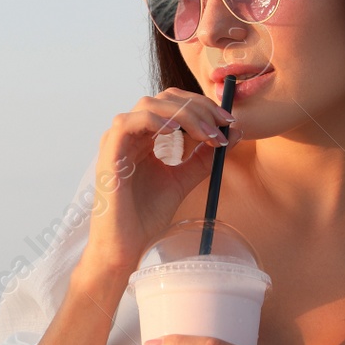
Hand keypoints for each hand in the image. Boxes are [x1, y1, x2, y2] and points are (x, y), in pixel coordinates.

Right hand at [82, 89, 241, 276]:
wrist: (126, 245)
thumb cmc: (147, 216)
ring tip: (208, 135)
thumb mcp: (183, 180)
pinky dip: (156, 120)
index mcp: (144, 138)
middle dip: (199, 107)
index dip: (203, 107)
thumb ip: (204, 157)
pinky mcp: (109, 153)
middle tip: (224, 125)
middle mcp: (130, 134)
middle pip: (164, 99)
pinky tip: (177, 132)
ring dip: (184, 114)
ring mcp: (117, 141)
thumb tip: (235, 133)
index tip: (229, 123)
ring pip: (149, 105)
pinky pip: (129, 123)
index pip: (174, 104)